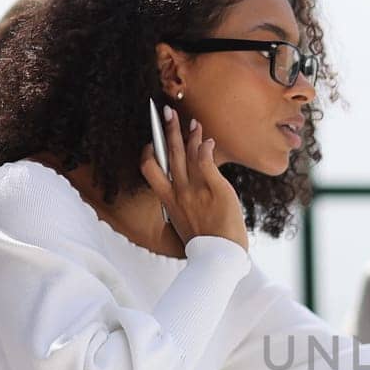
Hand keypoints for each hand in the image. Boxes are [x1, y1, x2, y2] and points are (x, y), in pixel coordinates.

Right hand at [140, 108, 248, 250]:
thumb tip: (183, 193)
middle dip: (166, 129)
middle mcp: (179, 192)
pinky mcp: (216, 189)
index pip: (149, 169)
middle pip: (168, 153)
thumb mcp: (185, 222)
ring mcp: (197, 190)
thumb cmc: (205, 244)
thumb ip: (183, 203)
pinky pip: (206, 163)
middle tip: (165, 111)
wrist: (220, 258)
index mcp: (168, 200)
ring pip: (188, 154)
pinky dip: (205, 149)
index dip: (149, 152)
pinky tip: (208, 141)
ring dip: (189, 134)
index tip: (152, 141)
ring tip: (193, 121)